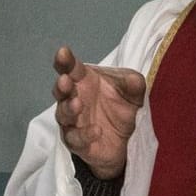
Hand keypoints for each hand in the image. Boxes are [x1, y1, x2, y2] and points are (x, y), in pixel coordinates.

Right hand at [52, 46, 145, 179]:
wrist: (128, 138)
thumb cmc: (123, 105)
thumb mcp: (134, 91)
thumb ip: (133, 83)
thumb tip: (134, 81)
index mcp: (84, 81)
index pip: (70, 68)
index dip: (65, 60)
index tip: (63, 52)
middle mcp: (74, 99)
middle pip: (61, 91)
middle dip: (61, 86)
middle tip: (65, 80)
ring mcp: (73, 122)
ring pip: (63, 115)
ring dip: (68, 108)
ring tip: (77, 104)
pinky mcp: (78, 143)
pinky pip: (76, 139)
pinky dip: (84, 135)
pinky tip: (96, 130)